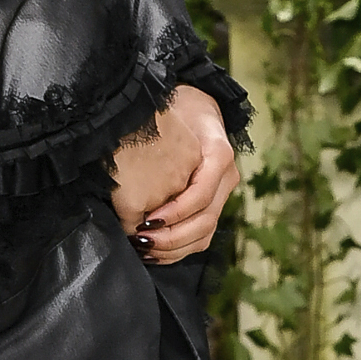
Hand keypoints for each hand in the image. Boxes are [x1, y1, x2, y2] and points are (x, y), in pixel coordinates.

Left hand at [111, 85, 237, 263]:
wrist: (194, 108)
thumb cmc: (177, 110)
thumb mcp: (169, 116)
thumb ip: (160, 145)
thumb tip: (134, 179)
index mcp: (219, 154)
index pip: (201, 195)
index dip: (175, 213)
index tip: (146, 220)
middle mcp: (227, 177)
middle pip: (206, 220)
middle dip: (172, 236)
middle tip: (141, 239)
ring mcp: (223, 193)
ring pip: (205, 233)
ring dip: (174, 248)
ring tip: (145, 248)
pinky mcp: (213, 205)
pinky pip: (201, 236)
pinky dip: (178, 249)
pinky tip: (155, 251)